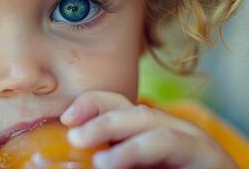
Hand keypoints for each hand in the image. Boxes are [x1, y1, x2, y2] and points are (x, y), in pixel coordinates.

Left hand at [60, 90, 236, 168]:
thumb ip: (105, 162)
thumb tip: (67, 165)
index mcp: (142, 132)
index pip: (113, 106)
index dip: (88, 105)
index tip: (65, 118)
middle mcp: (162, 128)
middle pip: (127, 107)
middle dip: (95, 113)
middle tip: (70, 132)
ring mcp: (185, 137)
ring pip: (146, 120)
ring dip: (110, 128)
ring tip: (82, 143)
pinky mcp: (204, 153)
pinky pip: (166, 143)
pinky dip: (134, 150)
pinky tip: (108, 161)